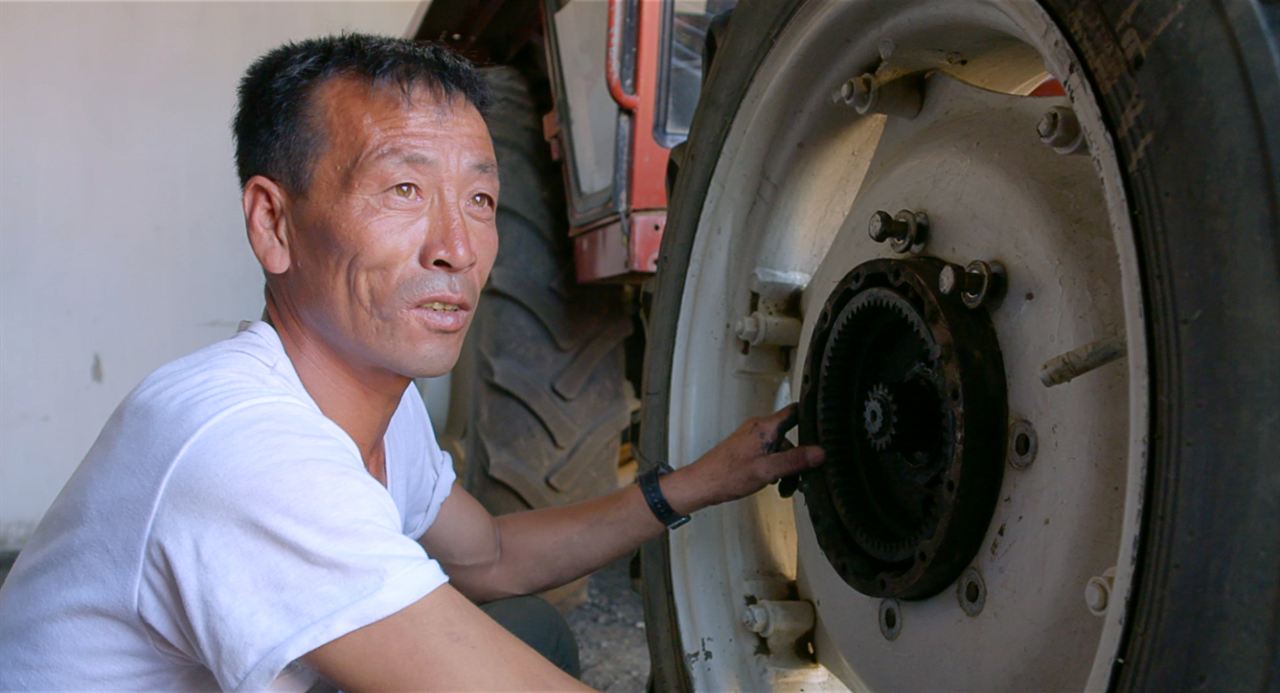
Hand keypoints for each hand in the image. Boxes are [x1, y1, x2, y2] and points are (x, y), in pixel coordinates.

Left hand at [675, 404, 825, 510]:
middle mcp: (759, 428)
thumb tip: (821, 452)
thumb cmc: (729, 475)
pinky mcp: (746, 450)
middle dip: (798, 457)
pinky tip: (774, 485)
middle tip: (803, 478)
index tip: (827, 424)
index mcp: (765, 427)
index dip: (812, 414)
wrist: (702, 484)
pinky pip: (769, 455)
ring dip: (786, 468)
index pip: (795, 411)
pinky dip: (775, 469)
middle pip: (790, 436)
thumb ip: (795, 460)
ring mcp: (752, 439)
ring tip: (785, 488)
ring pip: (780, 449)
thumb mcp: (768, 470)